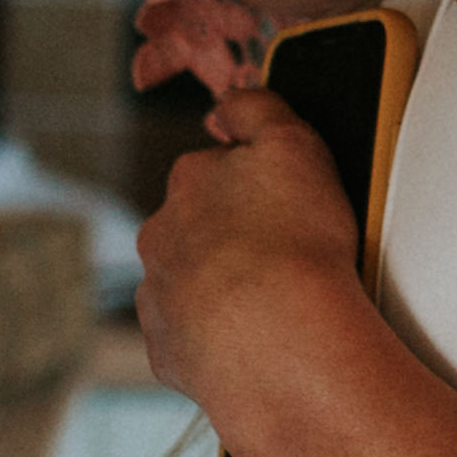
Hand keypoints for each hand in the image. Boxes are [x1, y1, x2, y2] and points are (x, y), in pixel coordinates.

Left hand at [133, 86, 369, 408]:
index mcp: (188, 183)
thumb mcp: (294, 143)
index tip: (283, 204)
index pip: (213, 170)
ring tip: (275, 307)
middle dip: (229, 239)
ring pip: (188, 284)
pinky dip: (218, 340)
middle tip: (284, 258)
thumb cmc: (296, 244)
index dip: (251, 184)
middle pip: (195, 229)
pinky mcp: (168, 353)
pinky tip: (257, 343)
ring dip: (221, 290)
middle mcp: (161, 237)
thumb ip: (257, 109)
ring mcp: (160, 298)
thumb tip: (228, 104)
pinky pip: (192, 340)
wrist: (282, 344)